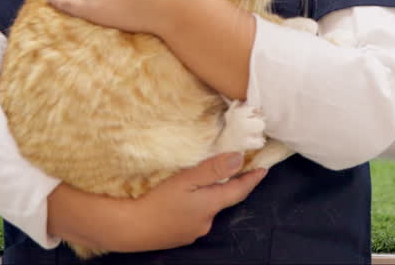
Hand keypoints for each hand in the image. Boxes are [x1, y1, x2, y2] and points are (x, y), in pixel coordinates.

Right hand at [47, 153, 266, 252]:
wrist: (130, 229)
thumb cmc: (157, 201)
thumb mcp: (186, 180)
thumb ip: (212, 169)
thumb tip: (239, 158)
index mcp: (211, 205)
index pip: (239, 190)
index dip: (252, 178)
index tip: (264, 168)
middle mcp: (207, 221)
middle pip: (222, 200)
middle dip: (225, 186)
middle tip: (227, 169)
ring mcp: (194, 232)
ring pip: (206, 209)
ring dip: (206, 197)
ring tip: (196, 184)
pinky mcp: (180, 236)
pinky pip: (193, 217)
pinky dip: (192, 207)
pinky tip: (180, 201)